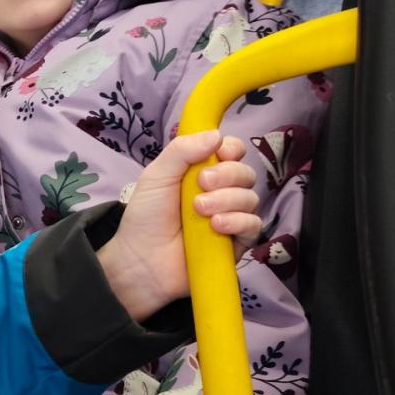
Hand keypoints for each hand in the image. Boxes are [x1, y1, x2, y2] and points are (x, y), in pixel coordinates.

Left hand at [97, 130, 259, 321]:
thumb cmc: (146, 216)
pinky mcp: (236, 243)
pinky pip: (254, 225)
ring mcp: (230, 217)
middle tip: (201, 185)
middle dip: (227, 175)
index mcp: (202, 172)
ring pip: (251, 198)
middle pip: (245, 172)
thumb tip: (216, 134)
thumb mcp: (156, 176)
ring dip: (227, 200)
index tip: (219, 153)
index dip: (231, 149)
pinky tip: (217, 226)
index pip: (233, 151)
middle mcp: (220, 192)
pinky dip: (238, 221)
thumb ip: (182, 151)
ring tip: (200, 210)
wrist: (141, 260)